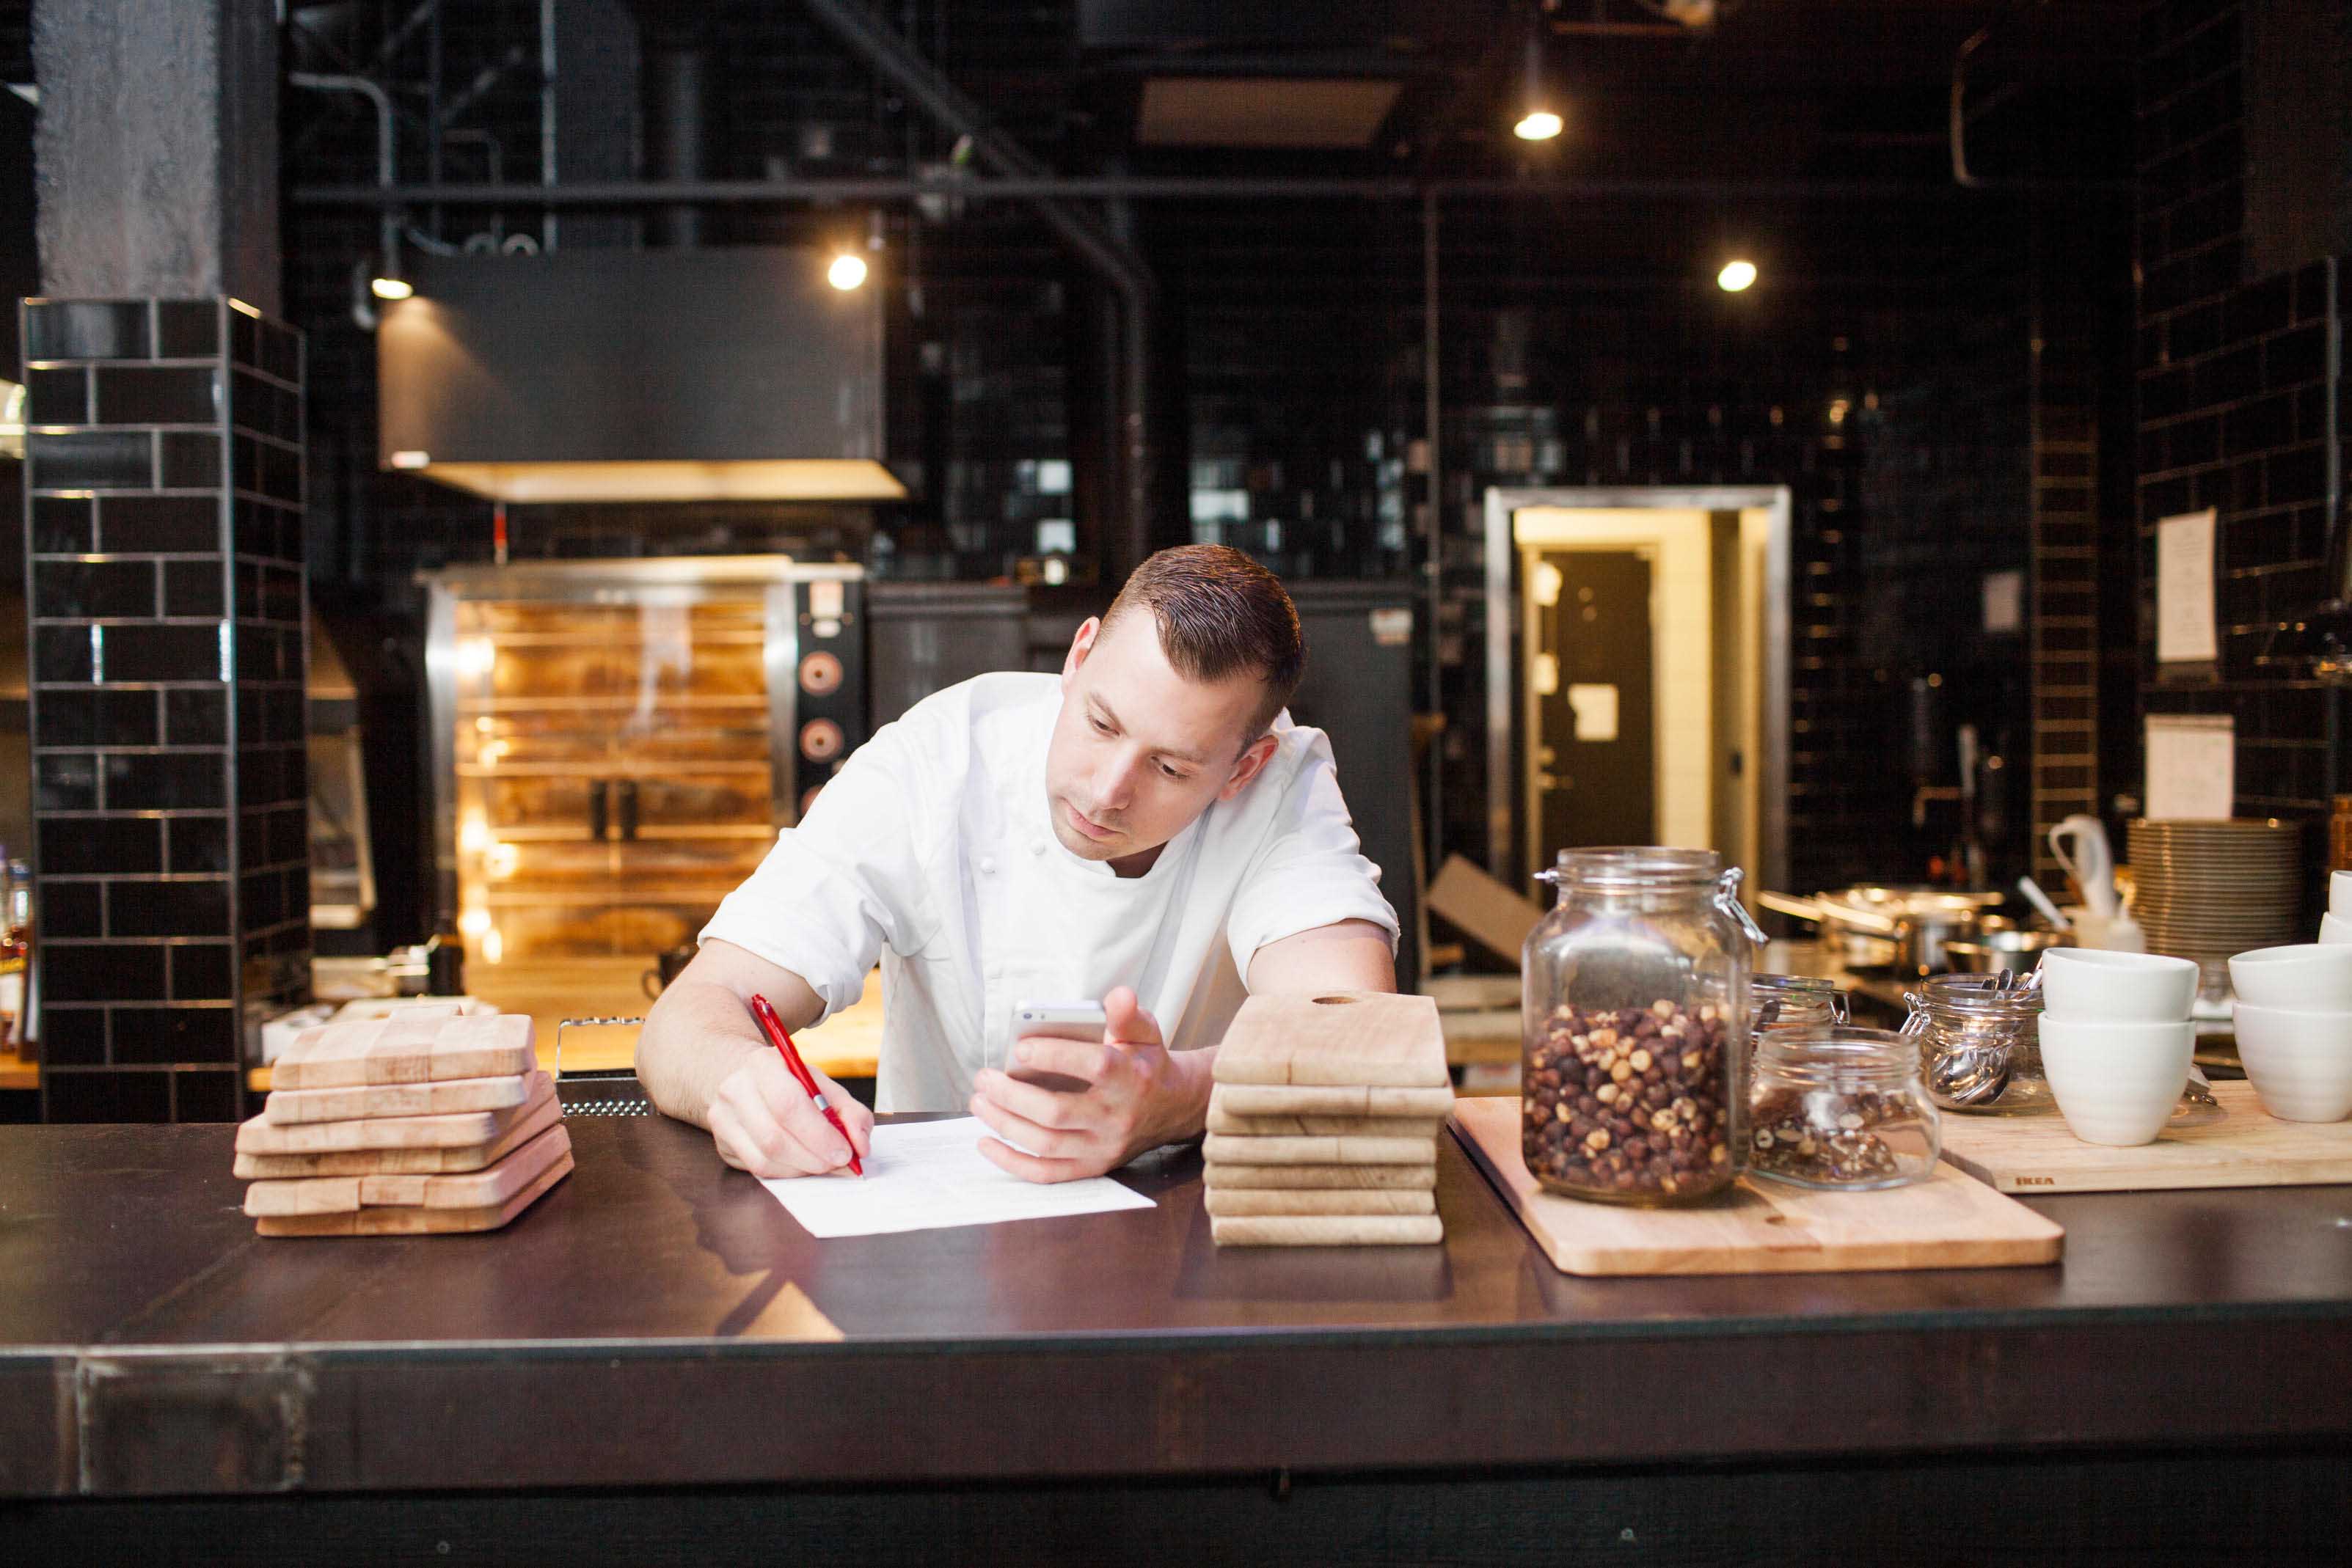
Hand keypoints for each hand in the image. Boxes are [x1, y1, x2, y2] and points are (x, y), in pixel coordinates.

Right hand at [707, 1048, 873, 1177]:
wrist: (745, 1078)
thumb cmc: (789, 1082)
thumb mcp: (822, 1084)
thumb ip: (850, 1112)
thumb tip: (861, 1146)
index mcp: (763, 1064)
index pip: (788, 1104)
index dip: (819, 1135)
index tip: (845, 1152)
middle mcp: (735, 1090)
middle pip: (774, 1137)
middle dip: (813, 1157)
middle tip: (838, 1163)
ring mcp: (722, 1119)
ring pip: (764, 1159)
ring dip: (802, 1169)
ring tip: (822, 1163)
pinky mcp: (722, 1145)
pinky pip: (757, 1170)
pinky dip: (787, 1173)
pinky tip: (801, 1164)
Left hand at [968, 986, 1204, 1182]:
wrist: (1173, 1108)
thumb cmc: (1146, 1064)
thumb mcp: (1144, 1033)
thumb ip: (1127, 1014)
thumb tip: (1118, 996)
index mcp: (1131, 1079)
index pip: (1094, 1067)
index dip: (1056, 1056)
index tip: (1020, 1048)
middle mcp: (1117, 1117)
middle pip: (1057, 1112)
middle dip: (1012, 1095)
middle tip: (984, 1078)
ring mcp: (1103, 1147)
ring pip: (1046, 1143)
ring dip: (1005, 1123)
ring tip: (980, 1101)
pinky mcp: (1092, 1167)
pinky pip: (1046, 1173)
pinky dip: (1012, 1161)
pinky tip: (986, 1142)